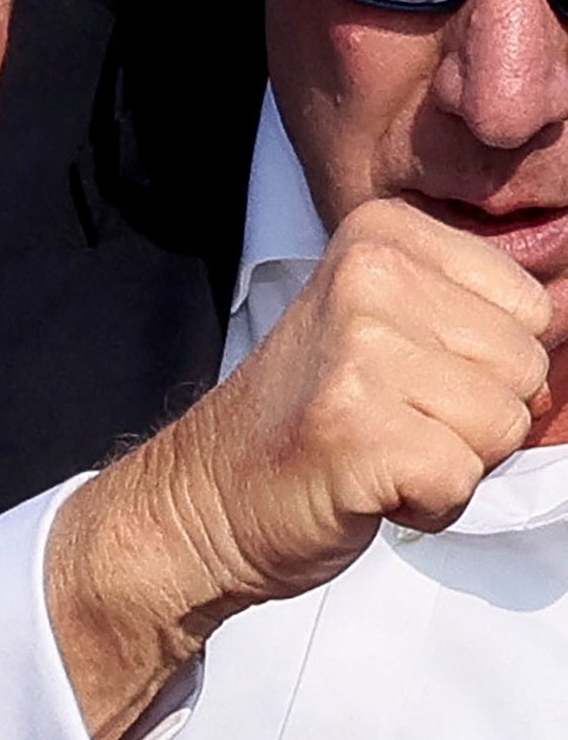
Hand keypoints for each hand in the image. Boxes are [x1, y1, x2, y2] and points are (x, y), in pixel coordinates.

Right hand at [46, 197, 551, 739]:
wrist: (206, 495)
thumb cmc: (310, 420)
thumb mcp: (389, 327)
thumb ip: (473, 320)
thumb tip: (566, 349)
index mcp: (384, 235)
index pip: (530, 308)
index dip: (486, 369)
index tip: (410, 380)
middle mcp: (370, 277)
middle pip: (525, 368)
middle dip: (476, 420)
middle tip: (391, 423)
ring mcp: (359, 351)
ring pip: (504, 426)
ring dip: (452, 462)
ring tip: (378, 450)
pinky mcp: (356, 430)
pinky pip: (460, 479)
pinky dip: (426, 505)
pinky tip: (368, 485)